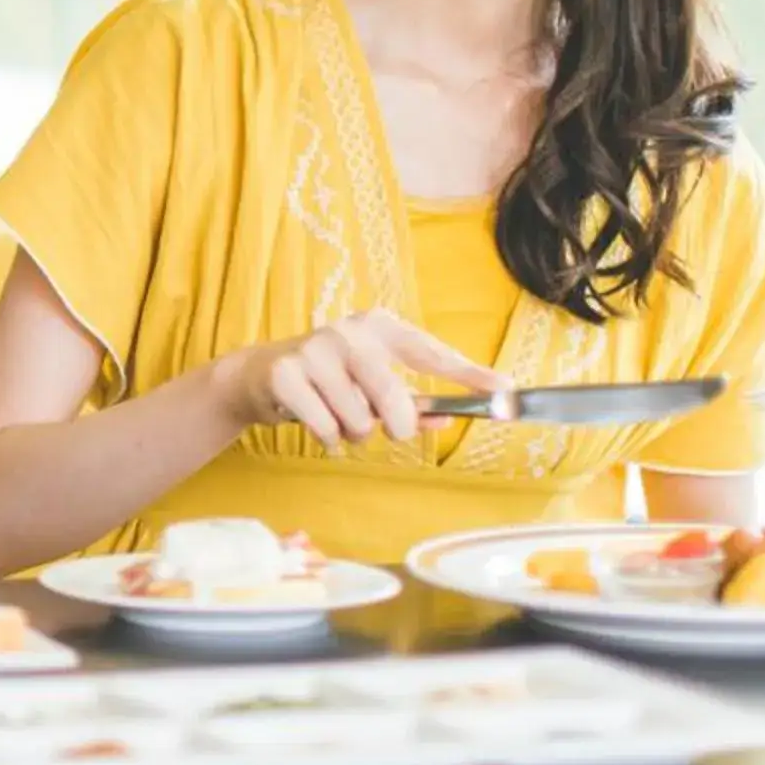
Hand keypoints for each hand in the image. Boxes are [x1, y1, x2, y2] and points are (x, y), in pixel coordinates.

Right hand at [213, 309, 507, 450]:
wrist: (259, 375)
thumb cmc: (329, 379)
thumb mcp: (372, 382)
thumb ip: (412, 399)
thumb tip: (448, 416)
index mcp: (378, 325)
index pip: (432, 352)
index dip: (469, 375)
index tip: (505, 393)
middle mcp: (347, 332)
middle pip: (393, 396)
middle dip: (396, 425)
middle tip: (389, 430)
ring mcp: (314, 351)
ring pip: (357, 419)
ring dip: (354, 433)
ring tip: (338, 418)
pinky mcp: (286, 375)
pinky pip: (326, 428)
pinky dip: (328, 438)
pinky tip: (317, 424)